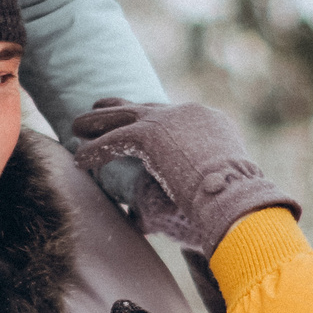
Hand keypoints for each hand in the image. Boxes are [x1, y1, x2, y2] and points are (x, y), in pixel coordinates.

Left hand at [72, 99, 296, 256]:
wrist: (234, 193)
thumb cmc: (236, 202)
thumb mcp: (221, 185)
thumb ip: (202, 185)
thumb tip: (186, 207)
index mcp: (211, 121)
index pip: (176, 115)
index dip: (154, 120)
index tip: (139, 123)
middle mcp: (190, 113)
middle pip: (147, 107)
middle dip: (122, 108)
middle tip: (101, 105)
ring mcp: (169, 119)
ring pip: (124, 116)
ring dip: (98, 122)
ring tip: (76, 127)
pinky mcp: (150, 134)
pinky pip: (114, 140)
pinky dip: (95, 151)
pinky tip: (79, 160)